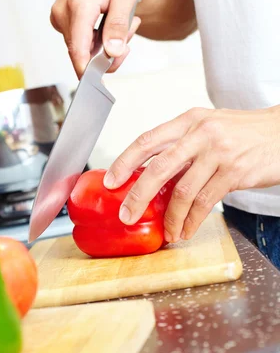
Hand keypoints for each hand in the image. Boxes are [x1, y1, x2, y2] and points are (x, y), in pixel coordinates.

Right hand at [50, 0, 141, 75]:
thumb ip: (118, 24)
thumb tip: (113, 52)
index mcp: (78, 6)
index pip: (78, 50)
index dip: (89, 70)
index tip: (99, 83)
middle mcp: (63, 13)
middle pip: (82, 52)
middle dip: (108, 50)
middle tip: (129, 32)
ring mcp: (59, 16)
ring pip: (82, 47)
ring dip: (104, 42)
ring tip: (121, 20)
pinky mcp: (61, 18)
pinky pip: (78, 38)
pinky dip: (96, 35)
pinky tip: (107, 20)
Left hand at [103, 107, 279, 241]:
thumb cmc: (242, 132)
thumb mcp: (207, 127)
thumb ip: (180, 145)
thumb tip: (147, 174)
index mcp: (187, 121)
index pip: (147, 140)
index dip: (124, 162)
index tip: (110, 181)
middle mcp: (200, 133)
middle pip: (158, 168)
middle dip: (138, 196)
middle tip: (126, 215)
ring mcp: (218, 153)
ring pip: (182, 191)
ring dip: (170, 217)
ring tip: (166, 232)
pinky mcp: (234, 172)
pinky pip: (205, 202)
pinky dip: (192, 221)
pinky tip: (185, 230)